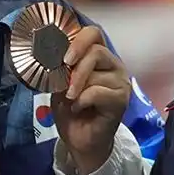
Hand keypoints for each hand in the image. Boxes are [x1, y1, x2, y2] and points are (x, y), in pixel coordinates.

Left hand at [51, 25, 131, 173]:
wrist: (79, 141)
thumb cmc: (70, 110)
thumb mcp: (60, 84)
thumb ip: (60, 67)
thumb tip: (52, 54)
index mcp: (99, 57)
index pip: (93, 33)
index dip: (78, 40)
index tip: (63, 56)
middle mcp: (113, 65)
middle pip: (96, 50)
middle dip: (75, 67)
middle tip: (63, 83)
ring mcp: (120, 82)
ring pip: (96, 73)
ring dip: (76, 87)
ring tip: (70, 100)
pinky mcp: (121, 99)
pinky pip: (97, 91)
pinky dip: (82, 100)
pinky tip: (78, 108)